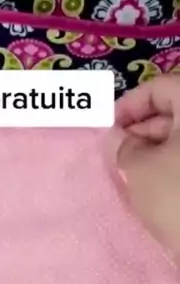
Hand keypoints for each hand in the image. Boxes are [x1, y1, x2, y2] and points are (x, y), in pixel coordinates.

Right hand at [115, 76, 179, 260]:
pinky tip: (153, 184)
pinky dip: (171, 165)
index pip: (162, 86)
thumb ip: (123, 146)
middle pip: (176, 110)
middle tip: (117, 151)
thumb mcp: (139, 168)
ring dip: (156, 148)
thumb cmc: (176, 196)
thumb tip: (116, 138)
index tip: (109, 126)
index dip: (131, 103)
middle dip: (143, 128)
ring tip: (131, 171)